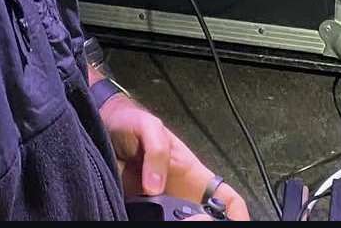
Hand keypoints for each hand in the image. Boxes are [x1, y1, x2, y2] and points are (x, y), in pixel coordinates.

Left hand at [98, 93, 248, 219]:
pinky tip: (150, 222)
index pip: (226, 199)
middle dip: (205, 223)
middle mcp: (180, 194)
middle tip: (194, 224)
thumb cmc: (129, 123)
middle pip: (205, 217)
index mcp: (193, 174)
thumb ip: (156, 151)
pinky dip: (155, 223)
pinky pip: (153, 222)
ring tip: (173, 222)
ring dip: (184, 224)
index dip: (239, 214)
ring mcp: (161, 206)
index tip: (239, 224)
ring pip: (180, 222)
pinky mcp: (141, 212)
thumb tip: (155, 187)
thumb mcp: (147, 127)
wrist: (101, 128)